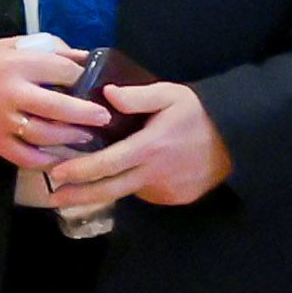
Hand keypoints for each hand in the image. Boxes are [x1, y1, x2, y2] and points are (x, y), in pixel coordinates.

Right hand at [0, 34, 122, 174]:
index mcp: (17, 63)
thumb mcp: (13, 45)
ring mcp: (1, 120)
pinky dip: (45, 160)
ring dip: (70, 137)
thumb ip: (49, 49)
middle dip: (86, 113)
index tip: (95, 84)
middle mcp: (10, 93)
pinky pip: (25, 157)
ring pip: (44, 134)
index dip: (83, 77)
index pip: (61, 70)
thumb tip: (85, 58)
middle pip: (57, 106)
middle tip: (104, 117)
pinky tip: (60, 158)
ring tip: (86, 137)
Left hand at [40, 77, 229, 217]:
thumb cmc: (200, 113)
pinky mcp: (177, 198)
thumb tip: (108, 94)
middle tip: (54, 197)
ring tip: (86, 182)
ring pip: (128, 192)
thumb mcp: (171, 95)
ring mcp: (167, 190)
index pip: (107, 164)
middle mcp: (155, 174)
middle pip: (110, 189)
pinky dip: (136, 186)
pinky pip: (148, 194)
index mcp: (149, 148)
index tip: (57, 174)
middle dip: (79, 195)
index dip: (80, 171)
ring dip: (108, 188)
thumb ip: (138, 96)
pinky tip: (131, 174)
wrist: (237, 139)